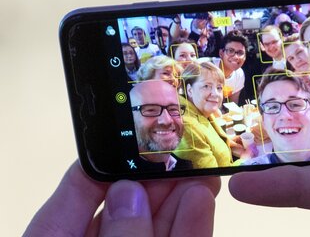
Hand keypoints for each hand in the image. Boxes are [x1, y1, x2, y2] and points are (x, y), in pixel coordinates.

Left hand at [24, 161, 219, 236]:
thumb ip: (111, 236)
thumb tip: (129, 195)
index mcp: (60, 236)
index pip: (82, 188)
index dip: (112, 157)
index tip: (140, 131)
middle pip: (129, 205)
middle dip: (160, 176)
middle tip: (186, 148)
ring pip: (160, 226)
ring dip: (183, 197)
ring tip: (201, 170)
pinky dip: (192, 227)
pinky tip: (200, 202)